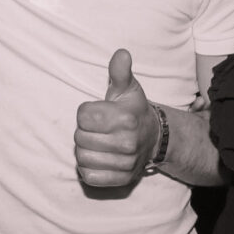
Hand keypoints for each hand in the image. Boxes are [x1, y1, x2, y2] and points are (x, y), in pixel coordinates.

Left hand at [74, 48, 159, 186]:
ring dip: (84, 150)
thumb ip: (120, 71)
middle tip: (97, 129)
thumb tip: (121, 53)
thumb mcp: (128, 88)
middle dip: (84, 132)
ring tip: (97, 143)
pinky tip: (98, 158)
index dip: (86, 113)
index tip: (97, 113)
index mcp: (125, 118)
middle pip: (79, 138)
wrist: (153, 138)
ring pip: (82, 158)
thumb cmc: (133, 110)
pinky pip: (89, 177)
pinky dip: (88, 169)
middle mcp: (127, 142)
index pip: (83, 116)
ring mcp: (125, 163)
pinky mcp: (121, 180)